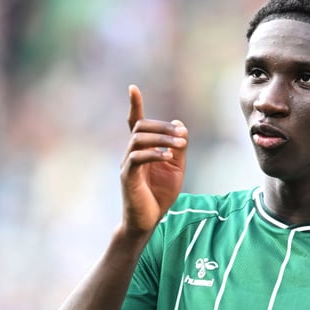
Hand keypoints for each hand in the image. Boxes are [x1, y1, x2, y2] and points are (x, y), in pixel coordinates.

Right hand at [120, 84, 187, 235]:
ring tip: (180, 144)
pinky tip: (168, 157)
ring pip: (138, 139)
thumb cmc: (160, 196)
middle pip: (140, 126)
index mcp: (142, 150)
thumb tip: (180, 126)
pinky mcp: (128, 177)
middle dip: (162, 126)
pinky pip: (137, 158)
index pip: (135, 123)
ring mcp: (127, 164)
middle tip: (182, 135)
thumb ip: (178, 149)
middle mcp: (131, 153)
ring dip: (161, 138)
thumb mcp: (176, 169)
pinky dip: (154, 153)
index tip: (132, 88)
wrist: (147, 221)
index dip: (134, 105)